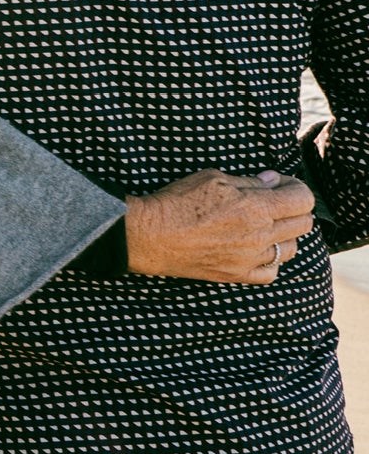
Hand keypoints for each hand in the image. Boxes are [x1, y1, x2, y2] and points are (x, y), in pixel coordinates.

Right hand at [126, 168, 314, 283]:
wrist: (150, 235)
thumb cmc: (177, 202)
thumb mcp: (213, 178)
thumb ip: (249, 182)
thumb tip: (272, 182)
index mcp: (256, 207)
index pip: (303, 199)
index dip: (295, 187)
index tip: (280, 184)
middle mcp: (259, 235)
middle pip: (303, 224)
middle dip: (294, 208)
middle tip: (275, 202)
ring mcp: (250, 258)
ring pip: (291, 249)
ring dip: (284, 234)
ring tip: (266, 226)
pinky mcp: (236, 275)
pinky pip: (271, 273)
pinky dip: (271, 261)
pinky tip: (257, 250)